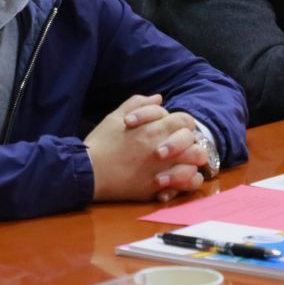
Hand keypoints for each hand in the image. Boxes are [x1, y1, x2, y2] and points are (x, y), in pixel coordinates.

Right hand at [85, 93, 211, 203]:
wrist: (88, 173)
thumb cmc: (101, 143)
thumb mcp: (115, 117)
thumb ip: (138, 103)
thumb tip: (158, 98)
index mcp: (153, 128)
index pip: (184, 120)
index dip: (181, 123)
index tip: (172, 129)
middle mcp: (163, 146)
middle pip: (194, 139)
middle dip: (190, 140)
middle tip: (180, 145)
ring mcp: (163, 168)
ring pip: (195, 161)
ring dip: (192, 159)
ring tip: (182, 161)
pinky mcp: (158, 186)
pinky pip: (187, 183)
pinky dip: (189, 180)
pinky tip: (181, 178)